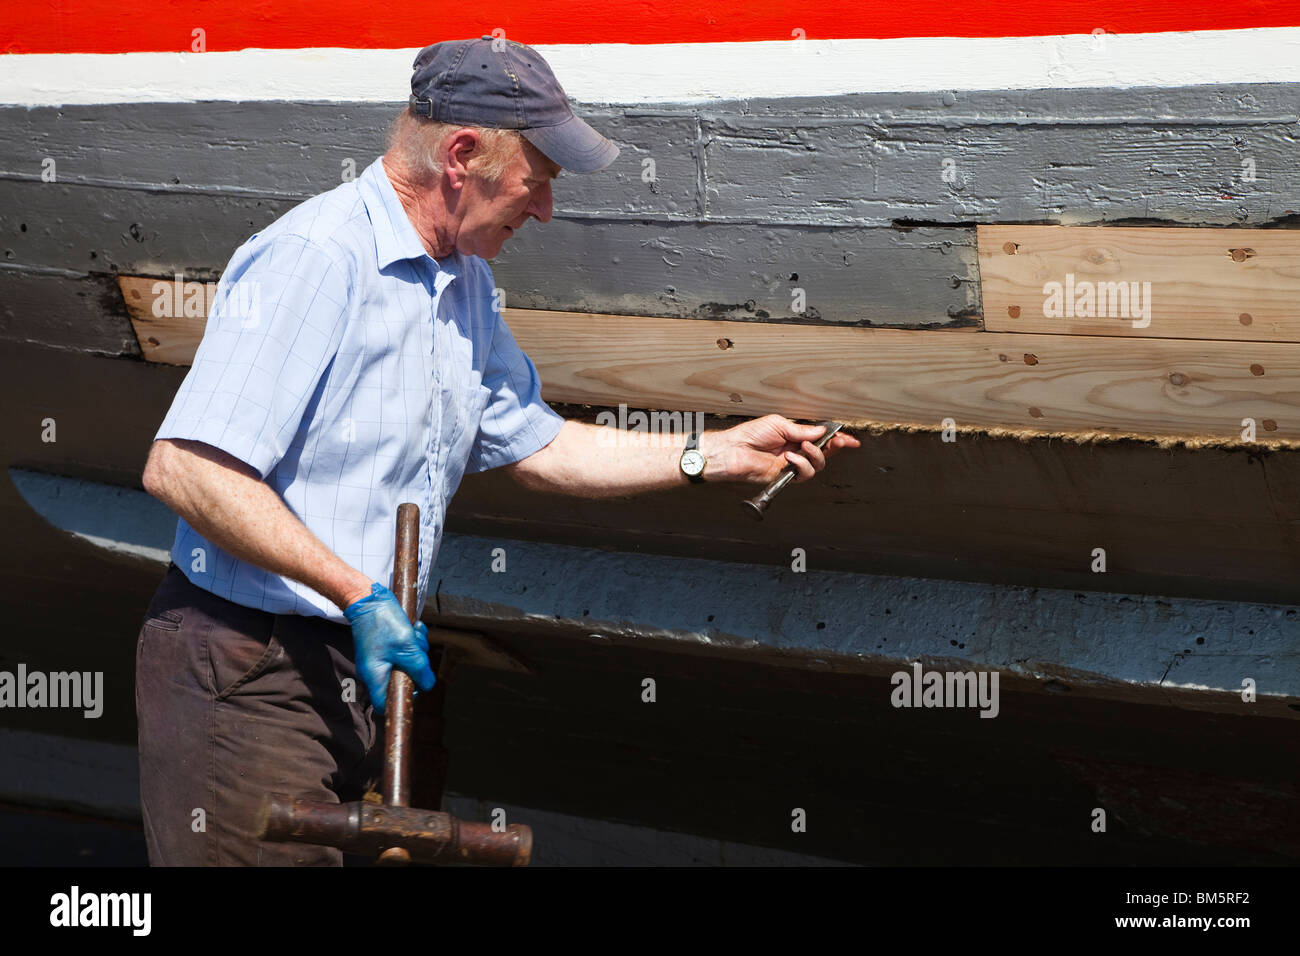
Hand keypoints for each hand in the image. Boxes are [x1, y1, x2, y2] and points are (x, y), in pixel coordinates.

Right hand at [343, 583, 435, 713]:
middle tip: (417, 650)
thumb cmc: (384, 623)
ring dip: (416, 649)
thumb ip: (420, 669)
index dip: (401, 699)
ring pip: (405, 663)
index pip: (384, 704)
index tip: (415, 686)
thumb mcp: (407, 647)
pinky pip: (402, 650)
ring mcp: (379, 658)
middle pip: (400, 681)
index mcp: (375, 676)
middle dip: (415, 666)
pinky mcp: (383, 646)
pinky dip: (411, 640)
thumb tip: (428, 685)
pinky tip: (415, 627)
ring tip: (415, 633)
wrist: (368, 598)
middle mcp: (374, 670)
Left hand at [703, 415, 860, 483]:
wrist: (733, 450)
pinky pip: (804, 474)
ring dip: (815, 456)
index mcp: (794, 436)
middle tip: (838, 441)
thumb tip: (822, 432)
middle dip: (834, 447)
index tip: (850, 439)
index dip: (836, 439)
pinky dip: (801, 464)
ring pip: (817, 465)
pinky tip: (790, 457)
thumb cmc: (749, 435)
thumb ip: (802, 430)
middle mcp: (795, 451)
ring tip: (802, 447)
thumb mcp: (779, 424)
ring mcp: (791, 464)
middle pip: (824, 453)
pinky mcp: (786, 476)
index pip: (820, 438)